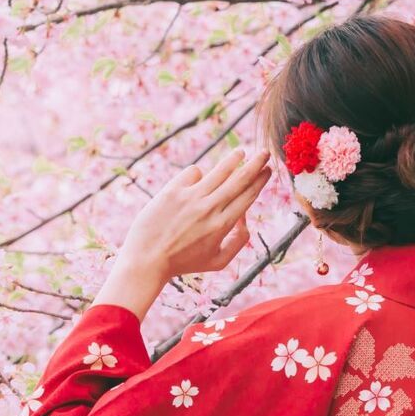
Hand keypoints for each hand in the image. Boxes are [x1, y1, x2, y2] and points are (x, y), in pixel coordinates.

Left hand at [92, 148, 271, 319]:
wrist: (147, 260)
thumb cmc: (183, 263)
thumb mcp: (218, 262)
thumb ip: (238, 241)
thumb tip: (245, 218)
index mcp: (222, 225)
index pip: (248, 196)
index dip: (260, 181)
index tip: (268, 170)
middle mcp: (209, 208)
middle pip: (239, 180)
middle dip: (255, 164)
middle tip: (265, 153)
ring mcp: (191, 198)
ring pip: (219, 171)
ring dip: (233, 160)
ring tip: (241, 153)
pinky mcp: (173, 191)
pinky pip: (193, 172)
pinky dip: (198, 173)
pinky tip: (198, 179)